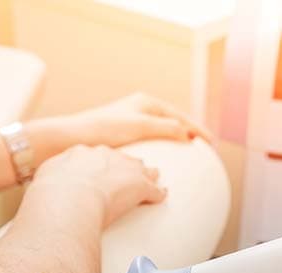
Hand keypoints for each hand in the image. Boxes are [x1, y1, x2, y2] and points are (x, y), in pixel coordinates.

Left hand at [28, 93, 211, 161]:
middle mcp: (138, 109)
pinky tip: (160, 160)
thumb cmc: (103, 129)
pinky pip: (149, 141)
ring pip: (160, 131)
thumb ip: (165, 127)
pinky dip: (161, 148)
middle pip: (172, 121)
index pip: (179, 116)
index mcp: (145, 102)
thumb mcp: (139, 126)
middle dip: (189, 132)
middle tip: (204, 146)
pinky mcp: (121, 136)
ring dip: (175, 140)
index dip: (196, 129)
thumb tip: (186, 133)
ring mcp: (129, 122)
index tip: (211, 142)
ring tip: (187, 153)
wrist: (70, 138)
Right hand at [32, 144, 165, 226]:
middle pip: (123, 158)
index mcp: (84, 152)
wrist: (68, 198)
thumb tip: (47, 189)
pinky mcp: (140, 186)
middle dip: (127, 166)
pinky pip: (155, 190)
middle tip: (129, 174)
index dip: (102, 163)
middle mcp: (108, 156)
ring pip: (143, 170)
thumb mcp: (47, 179)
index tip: (102, 170)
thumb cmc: (52, 192)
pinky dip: (158, 194)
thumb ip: (52, 178)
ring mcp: (126, 169)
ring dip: (147, 175)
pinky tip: (161, 197)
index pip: (98, 155)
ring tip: (153, 180)